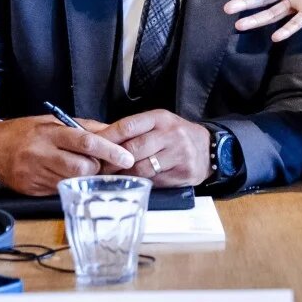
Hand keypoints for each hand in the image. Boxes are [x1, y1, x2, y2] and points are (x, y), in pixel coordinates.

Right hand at [0, 116, 134, 195]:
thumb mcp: (50, 121)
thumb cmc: (24, 132)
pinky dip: (68, 184)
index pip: (85, 142)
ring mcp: (35, 174)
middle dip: (95, 168)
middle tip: (95, 163)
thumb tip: (112, 132)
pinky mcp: (31, 190)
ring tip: (80, 169)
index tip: (127, 157)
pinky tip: (63, 176)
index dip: (109, 150)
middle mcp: (41, 154)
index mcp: (48, 133)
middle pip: (82, 167)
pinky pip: (59, 190)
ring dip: (83, 178)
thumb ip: (82, 126)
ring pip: (73, 182)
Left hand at [96, 110, 211, 186]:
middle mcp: (171, 134)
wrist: (209, 148)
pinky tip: (134, 182)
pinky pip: (155, 181)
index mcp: (160, 118)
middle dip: (113, 161)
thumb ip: (134, 130)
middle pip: (133, 149)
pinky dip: (142, 182)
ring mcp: (178, 154)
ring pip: (143, 168)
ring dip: (125, 174)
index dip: (108, 138)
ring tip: (113, 176)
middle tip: (99, 167)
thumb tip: (101, 139)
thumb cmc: (176, 135)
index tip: (92, 146)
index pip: (128, 126)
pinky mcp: (183, 173)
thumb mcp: (159, 123)